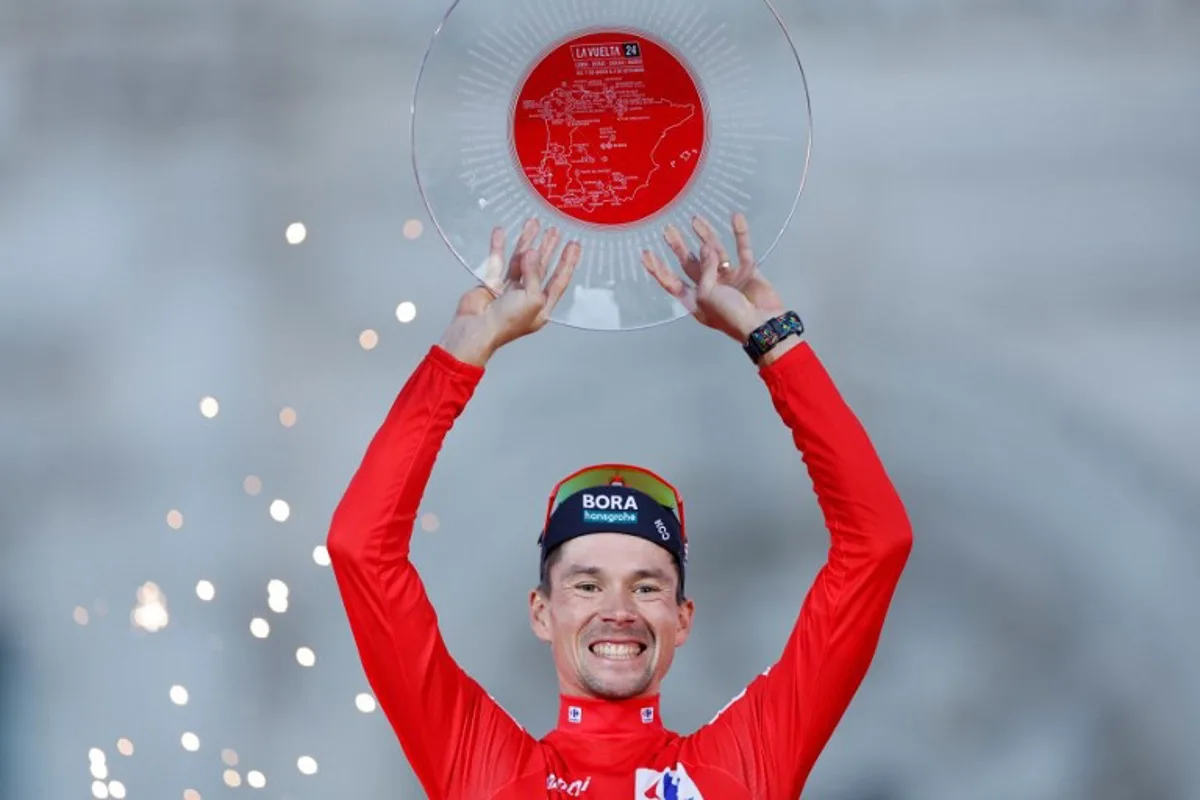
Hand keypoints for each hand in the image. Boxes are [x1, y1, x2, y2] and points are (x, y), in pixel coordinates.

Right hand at [440, 218, 580, 366]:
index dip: (567, 263)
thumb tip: (531, 253)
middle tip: (555, 232)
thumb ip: (535, 274)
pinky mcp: (491, 284)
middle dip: (549, 249)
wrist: (475, 329)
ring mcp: (509, 290)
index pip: (559, 280)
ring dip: (526, 243)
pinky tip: (501, 232)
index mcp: (542, 306)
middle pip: (541, 268)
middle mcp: (527, 297)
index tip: (574, 246)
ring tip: (533, 224)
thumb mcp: (532, 299)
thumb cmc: (506, 323)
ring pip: (520, 261)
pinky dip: (498, 247)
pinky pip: (497, 261)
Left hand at [642, 212, 785, 342]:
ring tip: (696, 219)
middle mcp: (710, 288)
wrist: (763, 324)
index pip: (672, 282)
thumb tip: (705, 247)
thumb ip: (704, 269)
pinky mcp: (748, 271)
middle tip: (668, 229)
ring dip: (706, 236)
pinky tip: (735, 218)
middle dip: (679, 247)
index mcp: (696, 300)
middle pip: (690, 264)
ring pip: (715, 252)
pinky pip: (742, 249)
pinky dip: (740, 234)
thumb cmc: (731, 316)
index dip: (659, 269)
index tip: (646, 253)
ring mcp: (730, 279)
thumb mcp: (707, 295)